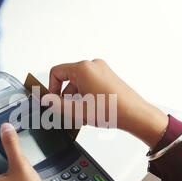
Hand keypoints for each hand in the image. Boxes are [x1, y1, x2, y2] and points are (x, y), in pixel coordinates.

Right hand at [46, 59, 168, 147]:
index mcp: (83, 68)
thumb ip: (57, 104)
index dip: (51, 88)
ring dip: (76, 99)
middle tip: (69, 112)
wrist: (135, 115)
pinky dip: (86, 96)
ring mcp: (102, 70)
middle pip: (68, 79)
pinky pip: (89, 84)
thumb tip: (46, 100)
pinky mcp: (108, 77)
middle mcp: (93, 65)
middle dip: (66, 96)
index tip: (53, 101)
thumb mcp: (78, 110)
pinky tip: (91, 111)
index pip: (56, 72)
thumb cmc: (112, 110)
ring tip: (83, 114)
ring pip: (79, 83)